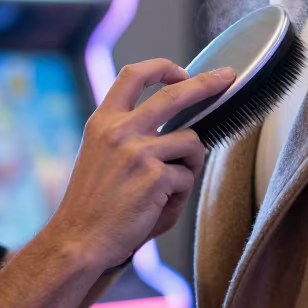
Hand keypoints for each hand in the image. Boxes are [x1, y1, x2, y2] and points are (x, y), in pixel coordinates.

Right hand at [48, 59, 235, 273]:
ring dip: (190, 164)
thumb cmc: (96, 204)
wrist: (79, 239)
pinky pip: (187, 178)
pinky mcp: (155, 176)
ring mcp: (138, 151)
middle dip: (207, 83)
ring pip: (192, 143)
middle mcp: (119, 130)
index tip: (183, 71)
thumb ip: (134, 135)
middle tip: (228, 76)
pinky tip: (157, 207)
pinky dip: (179, 194)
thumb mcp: (102, 156)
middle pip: (175, 94)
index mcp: (103, 121)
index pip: (133, 76)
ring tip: (168, 188)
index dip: (162, 68)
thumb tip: (185, 126)